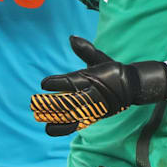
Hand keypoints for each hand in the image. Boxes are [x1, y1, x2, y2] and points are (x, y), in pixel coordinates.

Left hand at [31, 36, 166, 135]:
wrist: (132, 87)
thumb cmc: (112, 70)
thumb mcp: (100, 58)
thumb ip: (85, 50)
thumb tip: (71, 37)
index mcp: (92, 78)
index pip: (71, 82)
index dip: (57, 83)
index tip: (43, 84)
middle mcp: (93, 95)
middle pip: (69, 102)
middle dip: (51, 103)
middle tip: (34, 102)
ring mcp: (93, 108)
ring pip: (71, 115)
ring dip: (54, 116)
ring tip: (38, 116)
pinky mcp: (94, 117)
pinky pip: (77, 124)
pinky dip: (63, 128)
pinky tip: (49, 129)